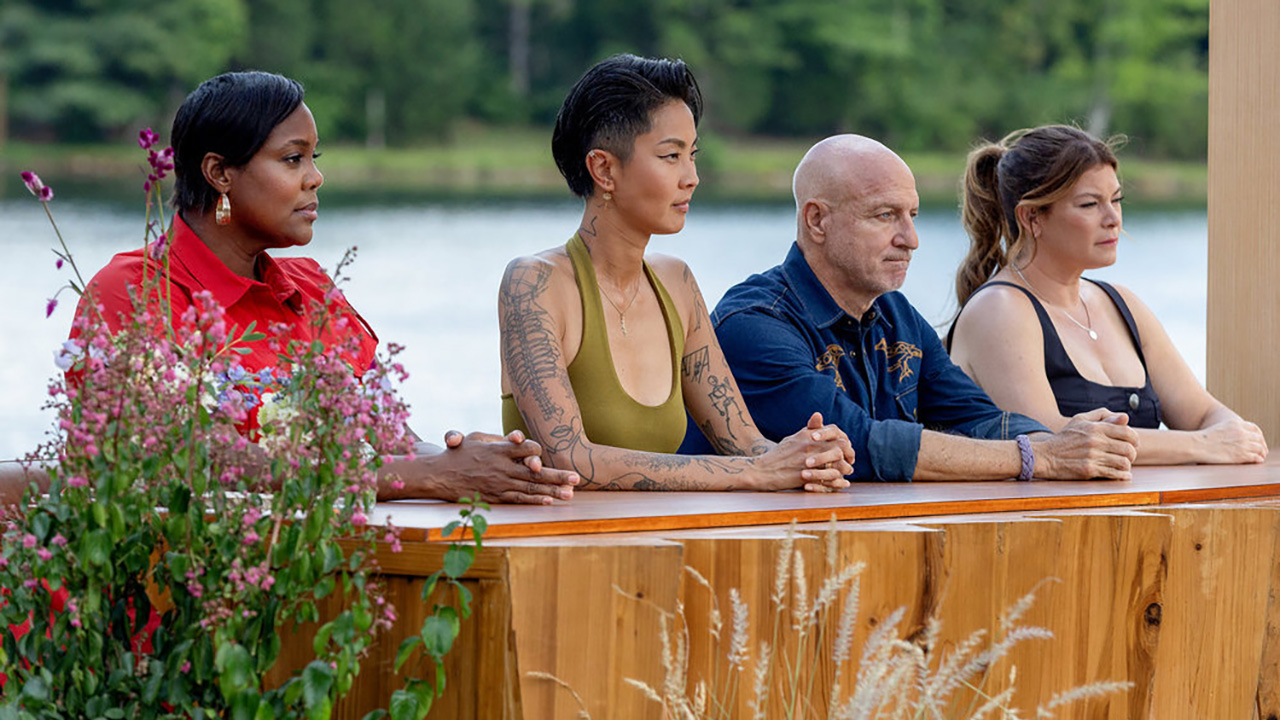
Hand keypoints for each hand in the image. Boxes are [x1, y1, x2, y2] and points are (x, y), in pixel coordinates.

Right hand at [429, 429, 578, 503]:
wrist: (438, 475)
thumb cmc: (457, 453)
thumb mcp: (476, 438)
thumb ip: (498, 439)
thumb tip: (516, 438)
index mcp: (499, 449)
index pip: (527, 448)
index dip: (538, 451)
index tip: (545, 455)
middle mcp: (502, 467)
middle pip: (535, 471)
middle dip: (557, 475)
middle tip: (576, 478)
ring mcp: (499, 483)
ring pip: (530, 488)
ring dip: (551, 491)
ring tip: (570, 494)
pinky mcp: (495, 496)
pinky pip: (518, 499)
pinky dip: (534, 501)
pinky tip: (549, 502)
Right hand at [753, 412, 852, 491]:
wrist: (761, 470)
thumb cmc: (777, 455)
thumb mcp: (793, 438)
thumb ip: (808, 429)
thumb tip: (819, 416)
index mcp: (807, 435)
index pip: (834, 433)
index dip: (843, 440)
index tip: (846, 447)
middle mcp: (809, 446)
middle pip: (840, 446)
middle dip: (849, 454)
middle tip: (851, 460)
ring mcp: (808, 461)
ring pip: (838, 463)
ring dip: (845, 468)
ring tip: (848, 471)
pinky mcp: (806, 476)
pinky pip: (828, 478)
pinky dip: (838, 481)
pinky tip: (841, 483)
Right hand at [1032, 408, 1138, 480]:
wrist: (1044, 456)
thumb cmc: (1064, 438)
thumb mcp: (1079, 420)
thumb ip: (1102, 415)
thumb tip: (1125, 417)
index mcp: (1095, 428)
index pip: (1128, 433)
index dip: (1135, 440)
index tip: (1133, 444)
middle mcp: (1096, 441)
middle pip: (1128, 449)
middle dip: (1132, 454)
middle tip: (1129, 457)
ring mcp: (1093, 456)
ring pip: (1124, 462)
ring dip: (1127, 466)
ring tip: (1123, 466)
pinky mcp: (1089, 470)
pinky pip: (1114, 474)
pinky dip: (1123, 476)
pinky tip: (1123, 475)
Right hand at [1199, 419, 1267, 463]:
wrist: (1197, 445)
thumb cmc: (1203, 439)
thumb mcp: (1219, 428)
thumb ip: (1230, 430)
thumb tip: (1234, 437)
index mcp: (1236, 424)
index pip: (1254, 428)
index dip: (1258, 435)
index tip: (1258, 440)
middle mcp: (1241, 433)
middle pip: (1258, 438)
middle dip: (1262, 444)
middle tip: (1262, 450)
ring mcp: (1242, 444)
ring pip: (1259, 448)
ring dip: (1262, 452)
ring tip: (1261, 456)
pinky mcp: (1241, 455)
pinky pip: (1256, 457)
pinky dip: (1258, 459)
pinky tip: (1257, 460)